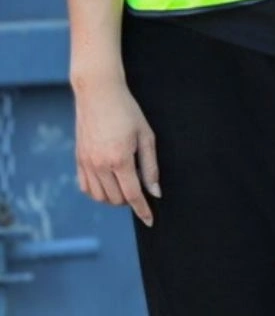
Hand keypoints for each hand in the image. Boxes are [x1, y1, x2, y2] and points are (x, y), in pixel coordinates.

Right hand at [74, 78, 158, 226]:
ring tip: (126, 185)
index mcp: (119, 159)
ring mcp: (86, 163)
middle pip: (116, 199)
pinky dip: (98, 192)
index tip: (150, 220)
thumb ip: (150, 166)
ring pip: (100, 197)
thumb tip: (155, 192)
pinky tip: (109, 183)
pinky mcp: (78, 160)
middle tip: (141, 187)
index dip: (142, 210)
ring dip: (115, 198)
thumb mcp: (146, 136)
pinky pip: (86, 187)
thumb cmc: (128, 112)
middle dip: (131, 200)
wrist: (99, 94)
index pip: (132, 194)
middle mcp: (100, 165)